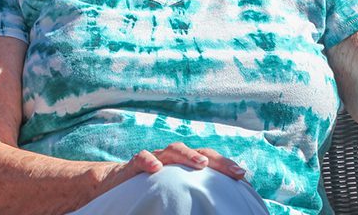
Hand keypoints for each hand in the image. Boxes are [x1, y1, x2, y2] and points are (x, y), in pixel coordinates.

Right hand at [100, 142, 246, 191]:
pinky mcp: (133, 166)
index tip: (243, 175)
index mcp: (184, 165)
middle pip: (197, 152)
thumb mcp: (175, 191)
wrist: (115, 183)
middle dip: (215, 159)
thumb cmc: (152, 189)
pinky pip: (140, 158)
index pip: (209, 159)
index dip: (225, 164)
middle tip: (233, 170)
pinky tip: (156, 168)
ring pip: (172, 150)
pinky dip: (148, 160)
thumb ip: (193, 194)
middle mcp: (172, 158)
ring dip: (187, 154)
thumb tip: (220, 207)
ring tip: (200, 164)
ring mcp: (154, 158)